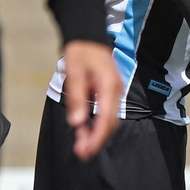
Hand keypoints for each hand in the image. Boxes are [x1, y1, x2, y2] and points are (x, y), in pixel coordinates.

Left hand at [59, 40, 121, 159]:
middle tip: (81, 154)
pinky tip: (84, 132)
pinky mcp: (109, 92)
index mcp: (109, 86)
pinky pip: (105, 113)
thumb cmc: (79, 52)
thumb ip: (76, 97)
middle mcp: (115, 91)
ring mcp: (114, 92)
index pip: (106, 119)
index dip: (96, 137)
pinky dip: (96, 125)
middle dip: (97, 140)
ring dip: (96, 134)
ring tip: (81, 147)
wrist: (87, 35)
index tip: (84, 151)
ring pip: (108, 120)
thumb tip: (77, 122)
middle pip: (110, 123)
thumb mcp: (74, 72)